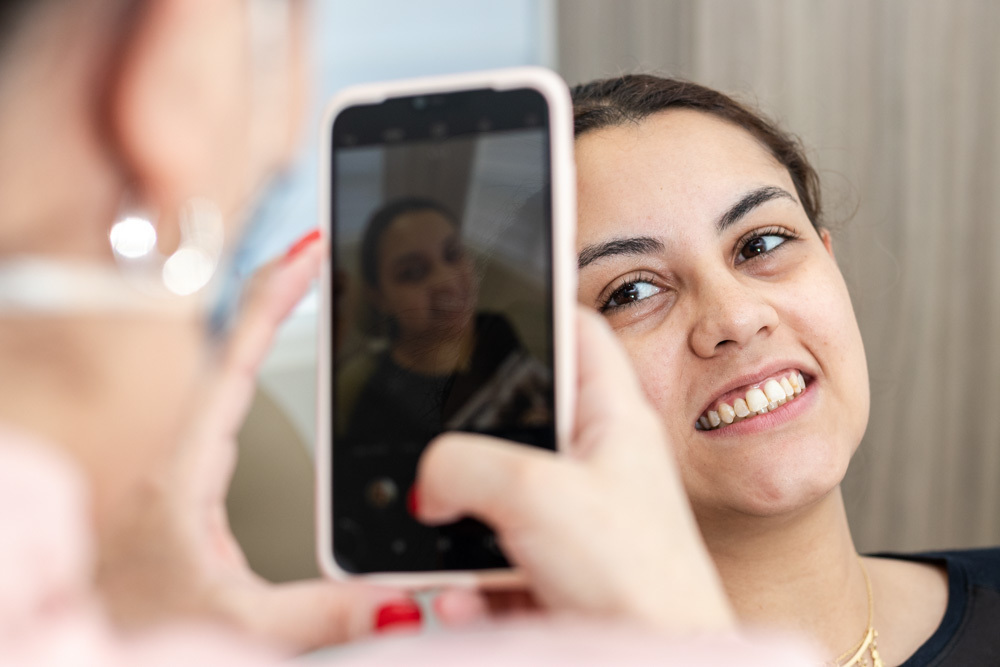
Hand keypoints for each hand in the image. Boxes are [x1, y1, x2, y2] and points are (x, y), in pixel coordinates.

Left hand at [94, 231, 416, 650]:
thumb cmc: (127, 623)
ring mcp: (168, 452)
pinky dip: (245, 349)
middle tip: (316, 248)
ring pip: (211, 360)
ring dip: (258, 313)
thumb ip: (323, 612)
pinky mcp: (173, 466)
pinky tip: (266, 346)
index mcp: (179, 466)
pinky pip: (213, 388)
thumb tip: (396, 601)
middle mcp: (169, 447)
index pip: (235, 360)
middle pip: (223, 341)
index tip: (309, 252)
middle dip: (272, 286)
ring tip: (301, 279)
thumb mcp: (236, 623)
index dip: (275, 298)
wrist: (77, 638)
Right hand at [416, 308, 735, 632]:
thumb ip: (465, 466)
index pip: (579, 333)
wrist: (659, 666)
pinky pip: (487, 559)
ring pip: (489, 495)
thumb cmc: (644, 582)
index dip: (538, 304)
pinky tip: (467, 600)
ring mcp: (570, 518)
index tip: (493, 297)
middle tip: (431, 444)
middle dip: (465, 439)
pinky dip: (466, 583)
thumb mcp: (541, 497)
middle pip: (515, 417)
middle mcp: (593, 464)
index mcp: (611, 421)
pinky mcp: (549, 569)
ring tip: (443, 544)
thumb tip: (424, 479)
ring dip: (455, 525)